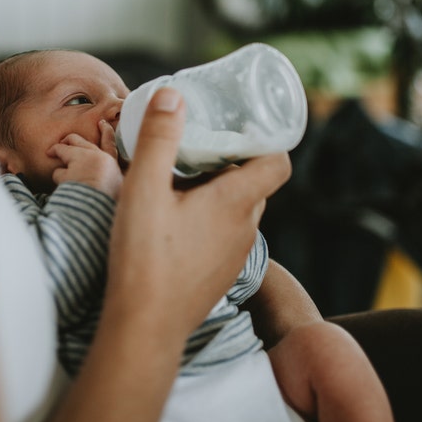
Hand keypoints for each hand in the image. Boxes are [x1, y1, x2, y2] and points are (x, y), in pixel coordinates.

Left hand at [48, 120, 121, 198]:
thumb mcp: (119, 191)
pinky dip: (58, 178)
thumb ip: (112, 182)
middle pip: (78, 141)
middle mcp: (97, 158)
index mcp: (112, 165)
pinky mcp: (68, 171)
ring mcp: (81, 163)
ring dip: (58, 156)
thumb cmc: (107, 205)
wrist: (98, 213)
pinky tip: (62, 187)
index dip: (106, 133)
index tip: (102, 123)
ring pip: (64, 151)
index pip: (109, 145)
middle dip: (68, 140)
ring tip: (58, 168)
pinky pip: (58, 172)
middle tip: (62, 143)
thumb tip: (110, 183)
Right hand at [105, 88, 291, 340]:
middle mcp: (246, 228)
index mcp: (236, 201)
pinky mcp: (220, 275)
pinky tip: (175, 223)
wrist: (145, 327)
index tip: (237, 128)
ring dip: (219, 193)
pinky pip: (225, 236)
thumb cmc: (145, 258)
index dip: (266, 140)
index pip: (278, 161)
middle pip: (255, 183)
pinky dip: (210, 221)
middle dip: (232, 162)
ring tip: (180, 184)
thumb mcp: (143, 188)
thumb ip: (158, 139)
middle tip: (198, 149)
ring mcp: (235, 255)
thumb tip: (172, 94)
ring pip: (239, 211)